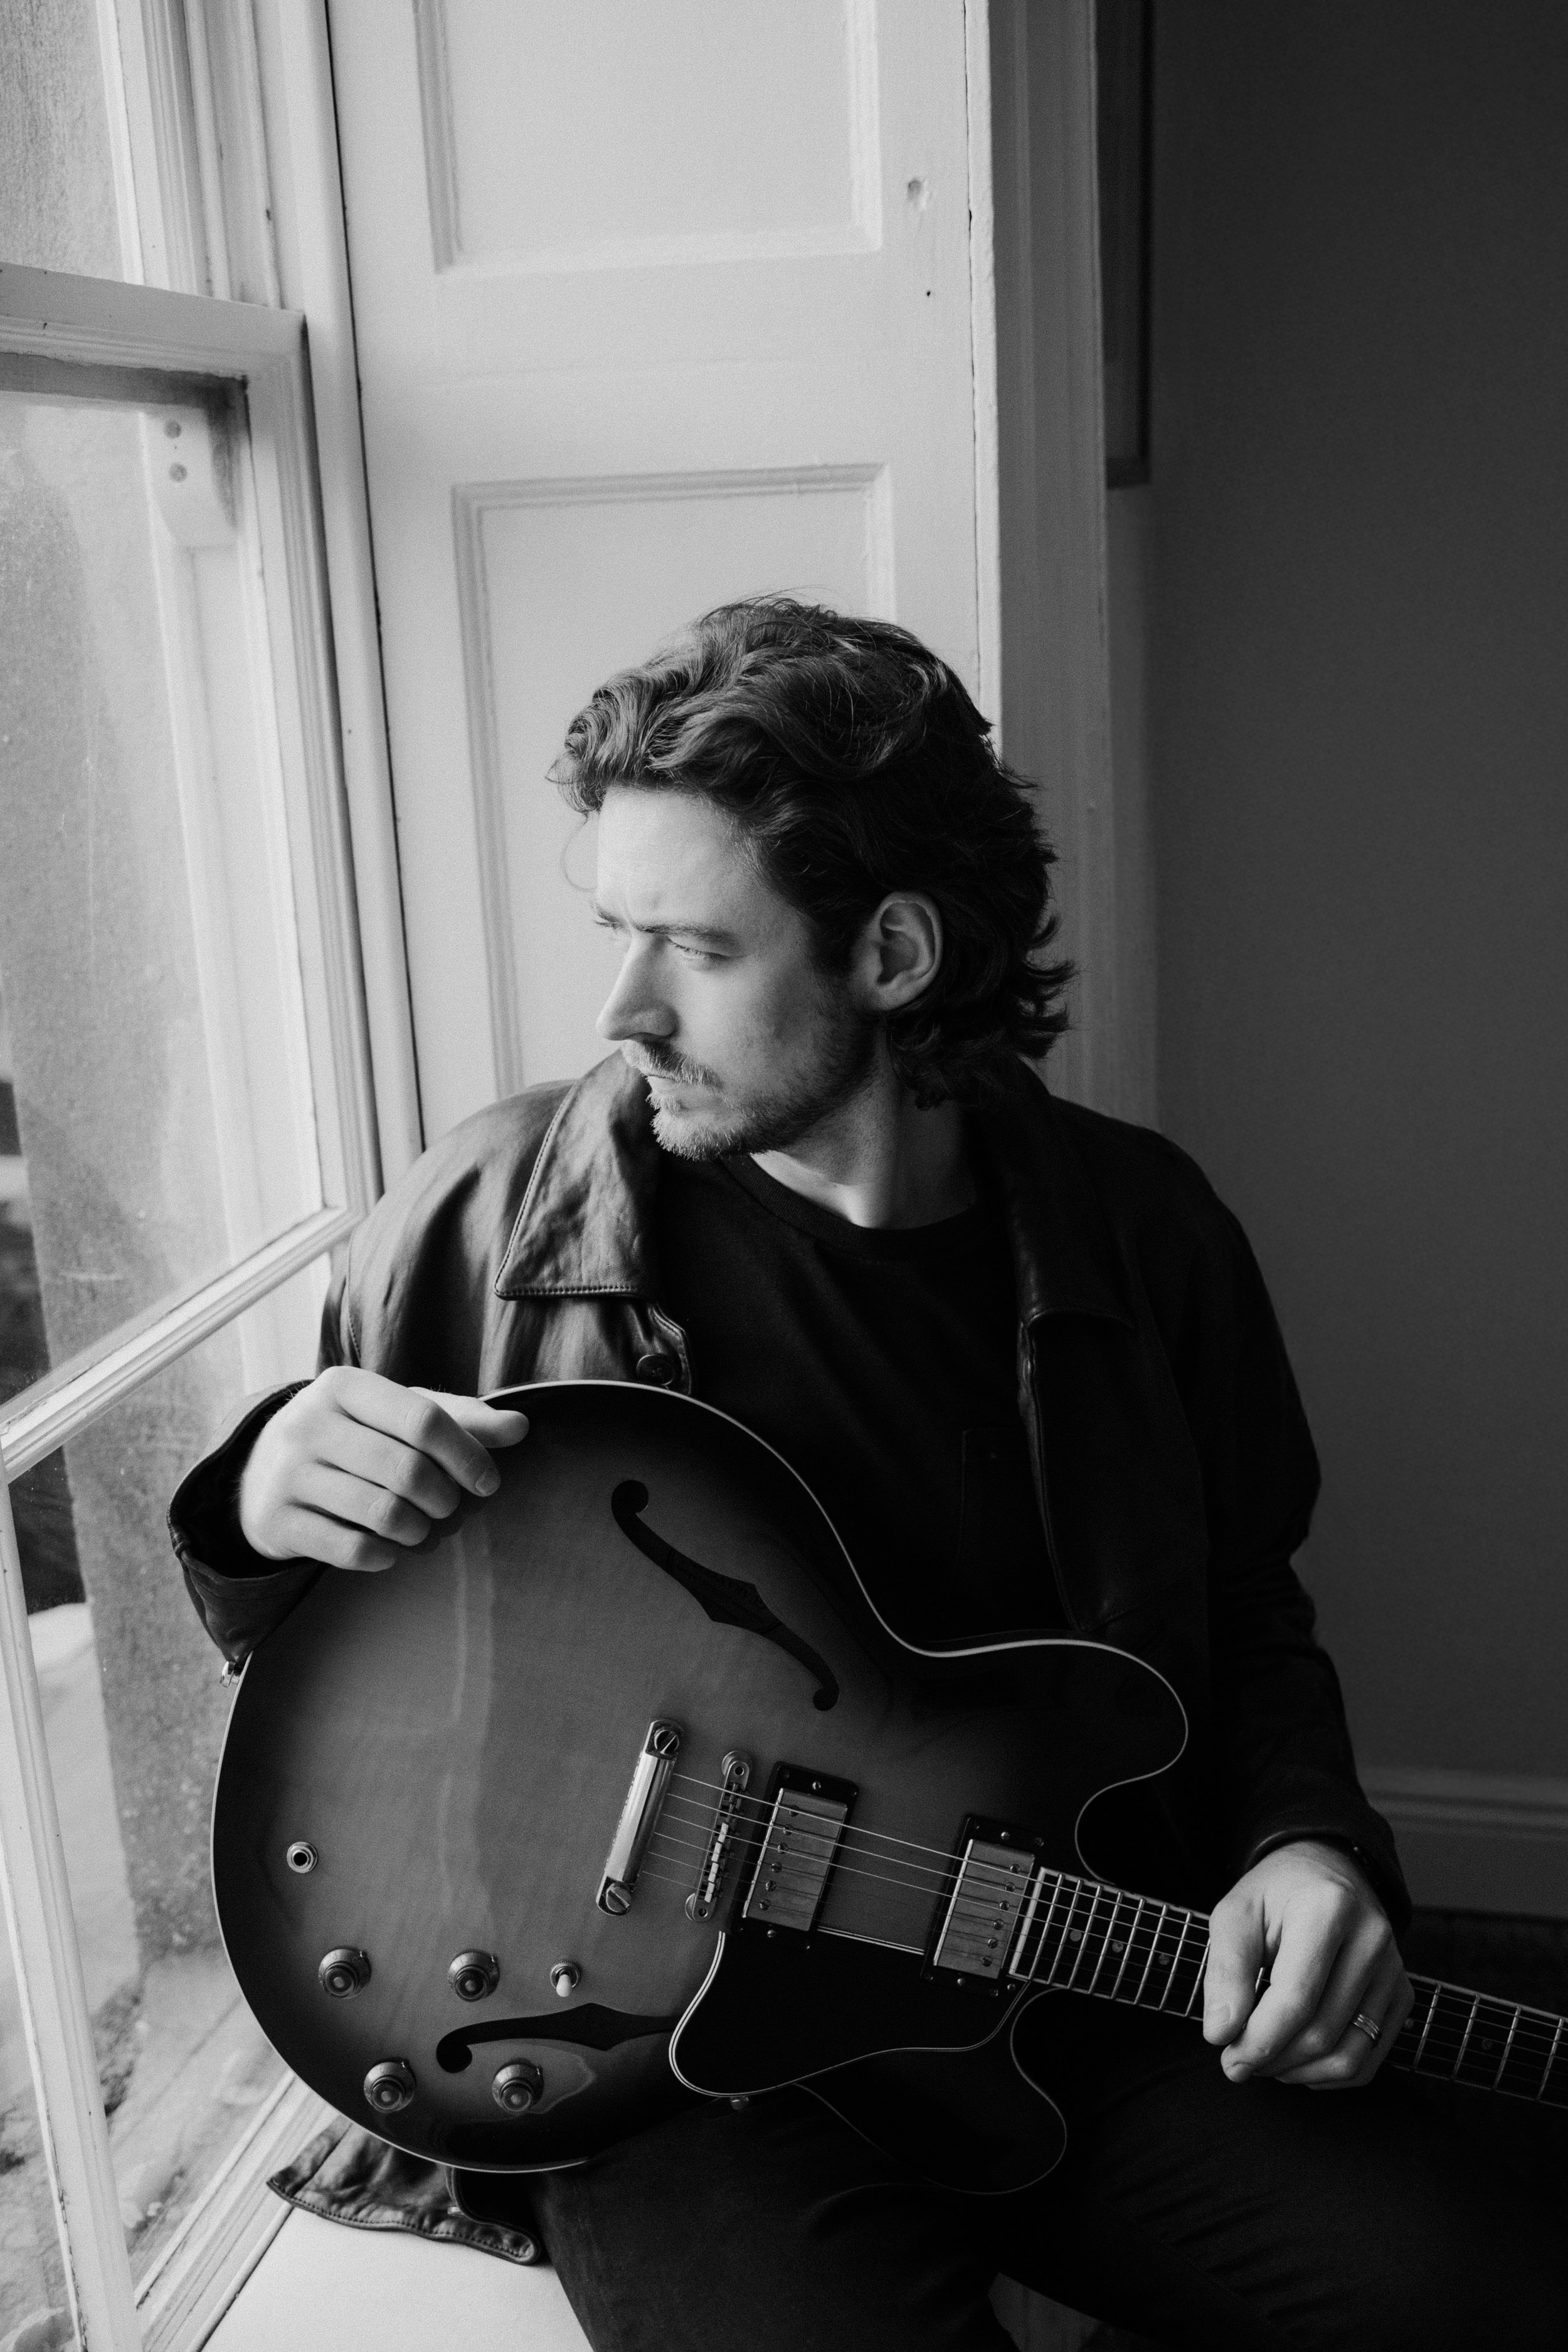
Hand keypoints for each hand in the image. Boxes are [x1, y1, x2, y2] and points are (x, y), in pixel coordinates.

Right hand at [238, 1365, 527, 1571]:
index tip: (487, 1482)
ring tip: (423, 1530)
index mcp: (344, 1385)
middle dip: (443, 1499)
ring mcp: (288, 1473)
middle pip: (406, 1469)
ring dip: (418, 1531)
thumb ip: (458, 1418)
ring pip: (381, 1512)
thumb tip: (521, 1427)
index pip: (423, 1418)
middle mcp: (309, 1423)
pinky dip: (383, 1556)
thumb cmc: (350, 1437)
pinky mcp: (278, 1521)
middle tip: (449, 1509)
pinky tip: (390, 1551)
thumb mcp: (395, 1415)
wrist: (261, 1472)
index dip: (467, 1454)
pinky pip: (350, 1549)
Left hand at [1202, 1839, 1411, 2088]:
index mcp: (1327, 1909)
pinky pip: (1369, 2059)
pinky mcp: (1401, 1994)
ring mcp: (1393, 1970)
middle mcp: (1371, 1939)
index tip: (1229, 2060)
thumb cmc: (1275, 1896)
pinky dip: (1328, 2075)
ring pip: (1349, 2056)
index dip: (1259, 2041)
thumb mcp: (1236, 1914)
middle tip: (1239, 2061)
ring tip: (1266, 2060)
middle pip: (1321, 2032)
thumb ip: (1227, 1972)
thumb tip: (1222, 2034)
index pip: (1296, 1999)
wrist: (1327, 1873)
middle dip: (1273, 2060)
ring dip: (1299, 2073)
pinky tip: (1297, 2060)